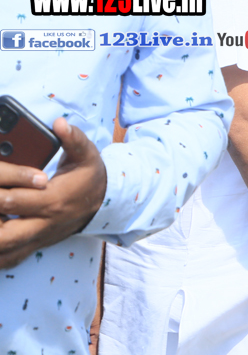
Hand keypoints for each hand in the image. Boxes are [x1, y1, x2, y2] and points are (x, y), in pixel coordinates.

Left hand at [0, 118, 106, 268]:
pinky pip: (11, 259)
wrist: (103, 202)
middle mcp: (44, 223)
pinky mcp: (36, 244)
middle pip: (4, 235)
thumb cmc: (89, 176)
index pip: (13, 200)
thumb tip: (59, 124)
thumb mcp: (86, 154)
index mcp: (52, 200)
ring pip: (6, 250)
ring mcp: (39, 237)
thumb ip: (73, 139)